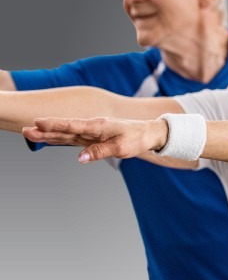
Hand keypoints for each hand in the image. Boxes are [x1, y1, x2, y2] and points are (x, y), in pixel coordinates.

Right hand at [22, 116, 167, 162]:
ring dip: (49, 134)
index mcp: (99, 126)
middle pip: (65, 129)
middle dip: (45, 130)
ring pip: (67, 134)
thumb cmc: (137, 139)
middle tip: (25, 130)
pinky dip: (61, 138)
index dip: (55, 125)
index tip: (38, 122)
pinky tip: (49, 138)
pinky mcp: (94, 138)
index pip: (73, 125)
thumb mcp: (121, 148)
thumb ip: (100, 151)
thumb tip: (80, 158)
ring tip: (30, 133)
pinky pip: (74, 138)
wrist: (149, 133)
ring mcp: (92, 132)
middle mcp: (93, 127)